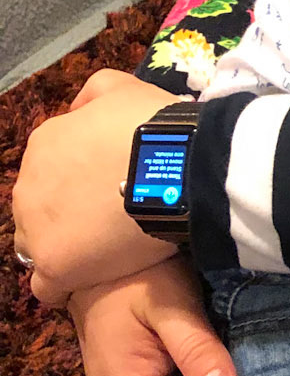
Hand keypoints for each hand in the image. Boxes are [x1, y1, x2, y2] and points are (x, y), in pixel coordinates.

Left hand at [13, 69, 181, 304]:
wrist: (174, 167)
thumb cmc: (152, 126)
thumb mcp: (122, 87)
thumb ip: (94, 95)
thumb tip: (79, 111)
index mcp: (44, 145)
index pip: (51, 172)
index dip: (80, 183)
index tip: (111, 189)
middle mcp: (28, 187)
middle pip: (39, 210)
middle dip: (69, 215)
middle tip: (113, 219)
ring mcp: (37, 229)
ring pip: (38, 247)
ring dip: (65, 249)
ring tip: (104, 253)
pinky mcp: (55, 265)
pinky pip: (48, 287)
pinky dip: (66, 285)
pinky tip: (92, 280)